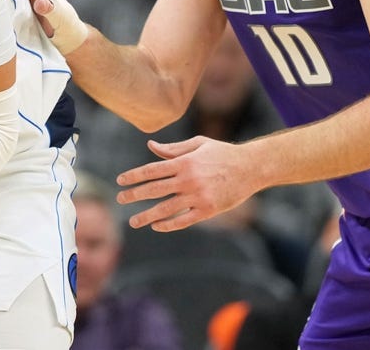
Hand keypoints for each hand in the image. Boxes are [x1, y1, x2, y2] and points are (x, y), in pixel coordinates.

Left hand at [116, 136, 259, 231]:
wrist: (250, 167)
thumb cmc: (222, 153)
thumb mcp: (198, 144)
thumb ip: (173, 148)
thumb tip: (150, 146)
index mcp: (184, 162)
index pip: (152, 170)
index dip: (134, 176)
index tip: (120, 181)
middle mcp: (188, 179)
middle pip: (155, 189)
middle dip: (134, 195)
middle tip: (119, 200)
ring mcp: (198, 196)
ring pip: (166, 209)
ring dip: (147, 216)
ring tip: (133, 222)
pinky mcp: (208, 210)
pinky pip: (184, 220)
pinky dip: (169, 224)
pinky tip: (157, 226)